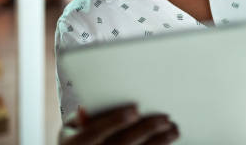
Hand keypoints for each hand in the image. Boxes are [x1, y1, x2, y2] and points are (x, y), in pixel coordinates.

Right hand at [59, 104, 178, 144]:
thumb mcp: (74, 125)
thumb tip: (97, 104)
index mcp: (72, 144)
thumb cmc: (79, 134)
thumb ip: (89, 115)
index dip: (114, 121)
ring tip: (173, 129)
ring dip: (157, 143)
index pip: (93, 133)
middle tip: (165, 118)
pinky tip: (167, 141)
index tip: (135, 108)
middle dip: (144, 130)